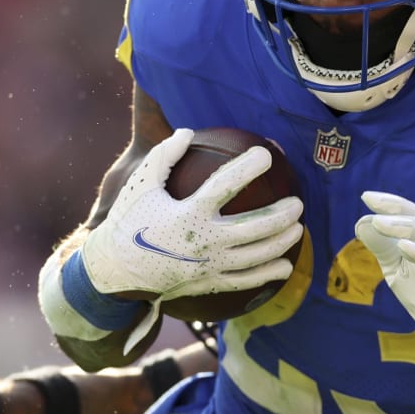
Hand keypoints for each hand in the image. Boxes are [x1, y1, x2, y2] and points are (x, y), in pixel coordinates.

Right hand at [81, 128, 303, 300]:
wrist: (116, 270)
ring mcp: (208, 265)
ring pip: (255, 256)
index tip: (266, 154)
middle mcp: (203, 241)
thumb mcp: (140, 185)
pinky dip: (267, 274)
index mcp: (188, 213)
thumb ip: (164, 156)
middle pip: (253, 228)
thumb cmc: (129, 222)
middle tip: (298, 203)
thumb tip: (188, 131)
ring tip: (298, 228)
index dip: (247, 167)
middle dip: (280, 215)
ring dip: (280, 242)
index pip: (225, 185)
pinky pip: (244, 281)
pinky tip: (285, 266)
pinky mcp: (208, 282)